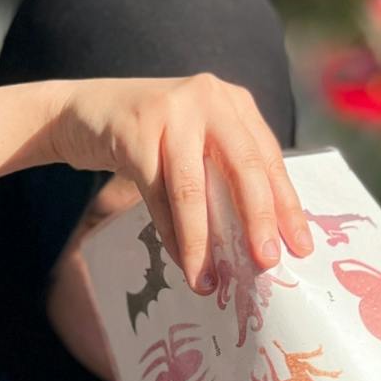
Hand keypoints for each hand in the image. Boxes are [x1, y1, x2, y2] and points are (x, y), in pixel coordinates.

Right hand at [0, 75, 312, 290]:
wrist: (79, 111)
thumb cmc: (149, 138)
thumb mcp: (195, 142)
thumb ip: (225, 172)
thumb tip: (259, 239)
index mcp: (233, 102)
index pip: (268, 158)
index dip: (286, 205)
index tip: (301, 248)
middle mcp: (207, 98)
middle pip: (243, 168)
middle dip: (258, 221)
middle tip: (267, 264)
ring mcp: (171, 111)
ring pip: (195, 188)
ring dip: (204, 242)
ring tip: (211, 282)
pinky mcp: (135, 131)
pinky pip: (159, 195)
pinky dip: (171, 234)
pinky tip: (182, 262)